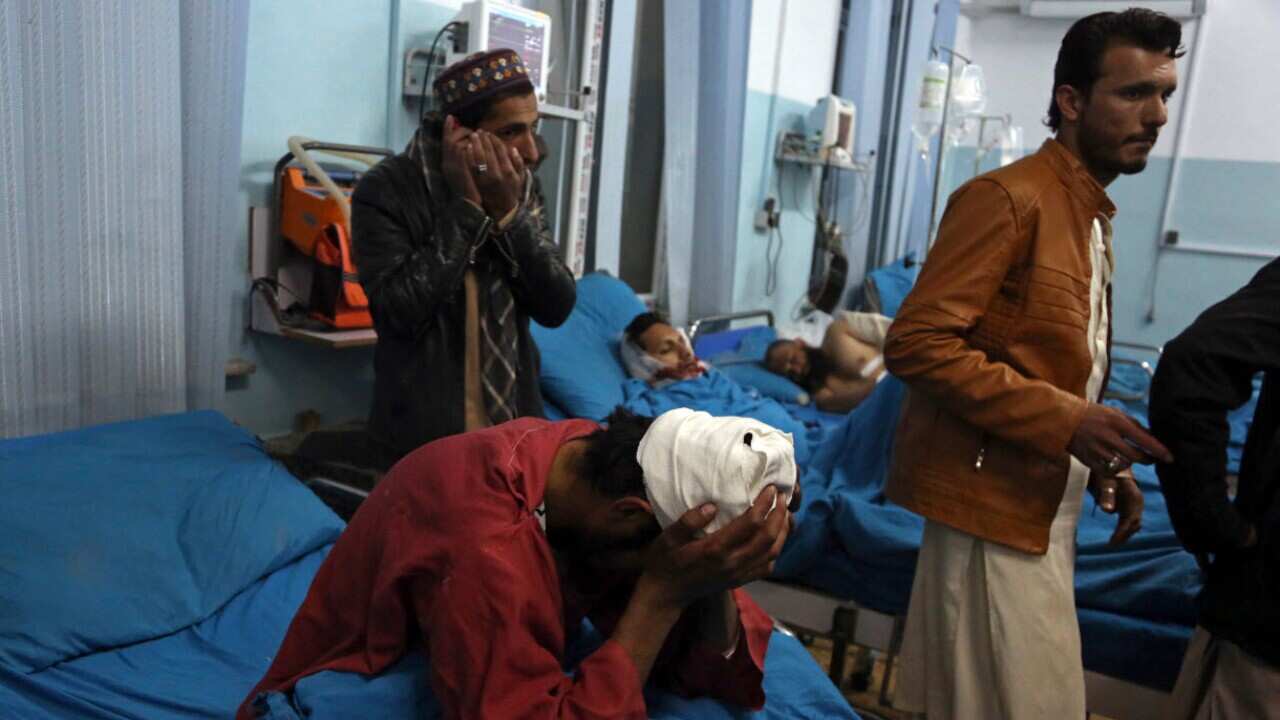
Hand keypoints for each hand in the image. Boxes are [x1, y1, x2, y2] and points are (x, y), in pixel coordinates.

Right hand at [440, 116, 480, 205]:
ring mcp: (452, 168)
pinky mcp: (459, 171)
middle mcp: (446, 164)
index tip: (450, 117)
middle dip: (459, 130)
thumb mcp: (463, 172)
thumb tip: (468, 146)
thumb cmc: (469, 192)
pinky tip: (474, 140)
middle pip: (449, 140)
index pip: (445, 142)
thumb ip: (463, 159)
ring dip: (465, 136)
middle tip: (470, 127)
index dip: (447, 129)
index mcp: (446, 165)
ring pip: (455, 144)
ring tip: (476, 132)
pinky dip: (466, 145)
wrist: (468, 207)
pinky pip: (461, 153)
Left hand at [471, 130, 525, 218]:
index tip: (490, 134)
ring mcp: (486, 178)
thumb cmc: (512, 192)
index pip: (501, 150)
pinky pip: (472, 166)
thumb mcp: (520, 178)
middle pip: (489, 151)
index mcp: (508, 171)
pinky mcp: (477, 182)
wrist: (502, 210)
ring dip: (475, 144)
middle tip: (479, 131)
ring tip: (473, 136)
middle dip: (484, 139)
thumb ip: (518, 163)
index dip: (494, 140)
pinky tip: (467, 148)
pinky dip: (469, 156)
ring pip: (479, 157)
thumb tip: (513, 149)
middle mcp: (497, 174)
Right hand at [640, 486, 790, 609]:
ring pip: (772, 554)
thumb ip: (688, 521)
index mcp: (715, 549)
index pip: (750, 523)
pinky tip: (775, 538)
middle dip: (779, 515)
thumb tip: (712, 507)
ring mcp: (737, 574)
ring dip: (782, 532)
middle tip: (782, 497)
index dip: (764, 504)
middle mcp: (731, 563)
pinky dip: (776, 551)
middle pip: (768, 538)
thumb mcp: (668, 538)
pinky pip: (766, 567)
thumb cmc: (664, 562)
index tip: (770, 488)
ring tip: (784, 514)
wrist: (665, 595)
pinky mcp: (739, 581)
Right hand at [1068, 402, 1172, 476]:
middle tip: (1152, 459)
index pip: (1144, 440)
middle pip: (1136, 456)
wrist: (1064, 420)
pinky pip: (1109, 471)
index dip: (1159, 450)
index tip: (1170, 457)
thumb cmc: (1094, 415)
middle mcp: (1107, 437)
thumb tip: (1154, 439)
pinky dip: (1116, 469)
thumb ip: (1134, 425)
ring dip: (1130, 463)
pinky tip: (1115, 462)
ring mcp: (1097, 450)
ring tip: (1129, 457)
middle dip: (1147, 459)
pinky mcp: (1089, 460)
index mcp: (1116, 422)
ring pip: (1123, 465)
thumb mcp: (1115, 413)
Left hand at [1090, 468, 1142, 544]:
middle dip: (1124, 535)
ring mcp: (1134, 505)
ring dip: (1125, 534)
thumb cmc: (1108, 470)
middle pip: (1134, 523)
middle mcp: (1138, 502)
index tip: (1113, 541)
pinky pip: (1128, 521)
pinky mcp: (1129, 506)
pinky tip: (1115, 537)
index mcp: (1134, 496)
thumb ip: (1106, 493)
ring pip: (1133, 524)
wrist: (1112, 463)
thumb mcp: (1105, 479)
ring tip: (1113, 543)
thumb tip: (1107, 511)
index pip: (1132, 518)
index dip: (1123, 531)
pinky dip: (1123, 530)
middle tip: (1112, 545)